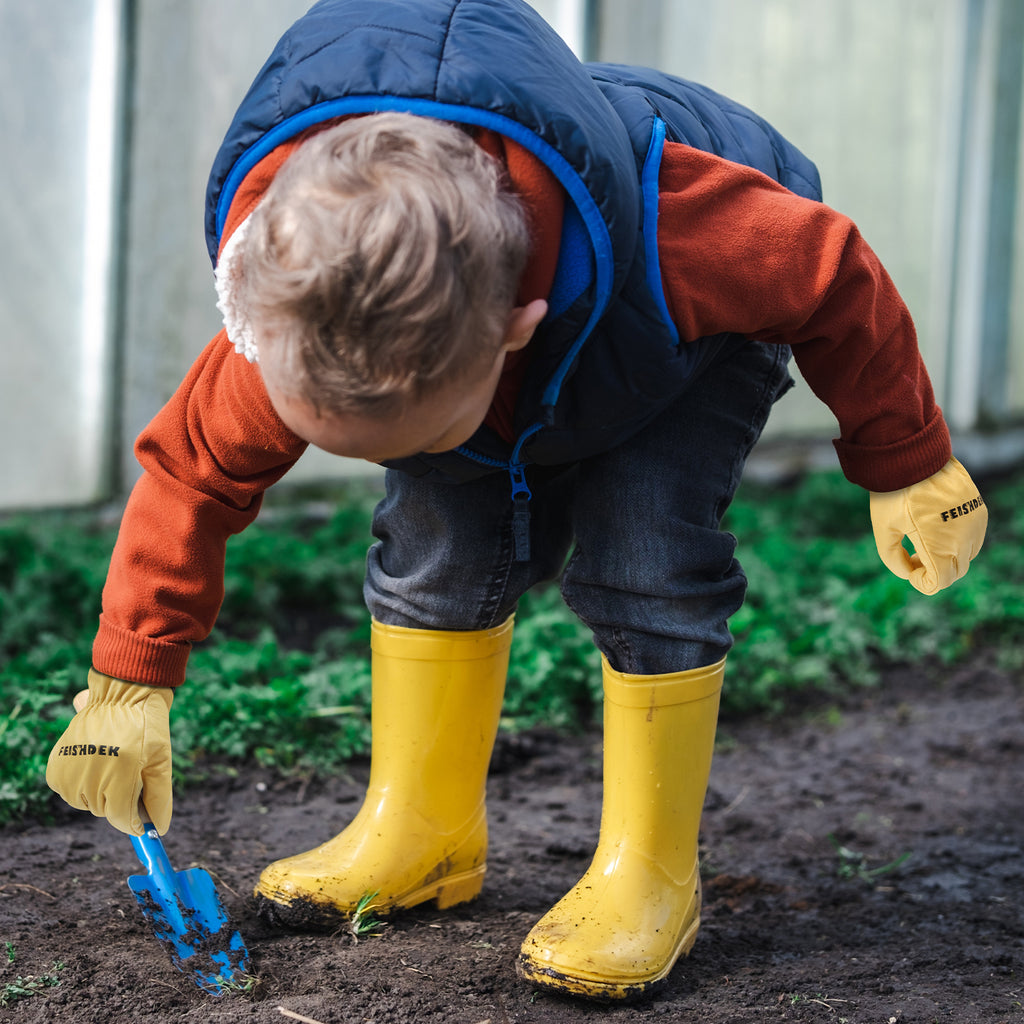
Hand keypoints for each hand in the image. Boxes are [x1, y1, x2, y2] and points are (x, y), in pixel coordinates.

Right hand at [46, 671, 173, 834]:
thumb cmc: (147, 727)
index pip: (122, 817)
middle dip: (120, 799)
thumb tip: (158, 830)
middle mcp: (91, 775)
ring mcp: (69, 771)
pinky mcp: (55, 767)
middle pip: (105, 811)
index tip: (141, 821)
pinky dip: (81, 784)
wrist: (121, 694)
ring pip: (86, 803)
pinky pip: (69, 791)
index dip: (134, 821)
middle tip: (129, 772)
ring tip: (112, 762)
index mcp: (121, 773)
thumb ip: (159, 797)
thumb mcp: (161, 760)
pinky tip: (94, 761)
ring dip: (99, 792)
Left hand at [869, 457, 986, 594]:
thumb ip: (893, 557)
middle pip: (955, 571)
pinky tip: (934, 526)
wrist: (912, 455)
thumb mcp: (884, 529)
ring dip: (946, 555)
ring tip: (920, 540)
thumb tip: (908, 572)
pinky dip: (955, 539)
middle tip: (911, 557)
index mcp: (940, 545)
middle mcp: (964, 537)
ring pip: (966, 554)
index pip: (941, 582)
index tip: (909, 570)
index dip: (923, 583)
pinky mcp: (979, 509)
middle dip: (934, 570)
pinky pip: (972, 535)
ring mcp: (975, 522)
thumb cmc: (894, 493)